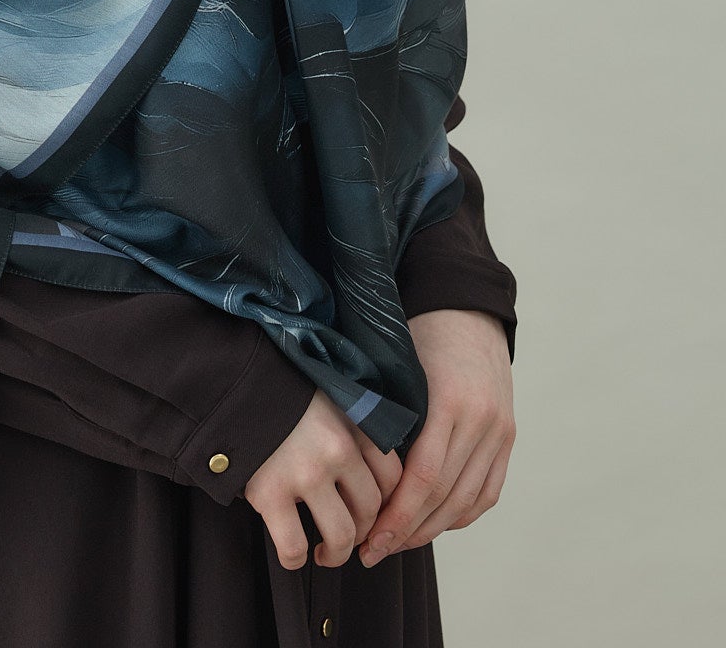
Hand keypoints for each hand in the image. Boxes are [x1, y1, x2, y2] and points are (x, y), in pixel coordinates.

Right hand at [243, 388, 404, 570]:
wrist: (232, 385)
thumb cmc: (283, 395)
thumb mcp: (329, 399)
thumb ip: (352, 429)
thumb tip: (373, 476)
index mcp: (354, 424)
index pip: (393, 478)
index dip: (385, 506)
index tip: (371, 515)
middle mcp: (338, 448)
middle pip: (370, 511)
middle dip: (362, 534)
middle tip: (347, 537)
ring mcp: (306, 472)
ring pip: (341, 536)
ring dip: (336, 555)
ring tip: (324, 553)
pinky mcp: (271, 492)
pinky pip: (294, 546)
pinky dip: (296, 559)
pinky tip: (294, 554)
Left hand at [357, 309, 515, 567]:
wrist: (466, 307)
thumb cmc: (418, 333)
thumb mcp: (396, 368)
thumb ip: (384, 415)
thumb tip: (354, 474)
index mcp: (450, 401)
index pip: (423, 478)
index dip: (396, 516)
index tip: (369, 539)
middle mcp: (481, 420)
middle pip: (445, 497)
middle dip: (407, 532)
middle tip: (374, 552)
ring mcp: (499, 430)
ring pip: (467, 501)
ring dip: (431, 530)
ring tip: (397, 543)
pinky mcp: (507, 436)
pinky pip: (487, 492)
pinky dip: (460, 515)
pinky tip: (432, 524)